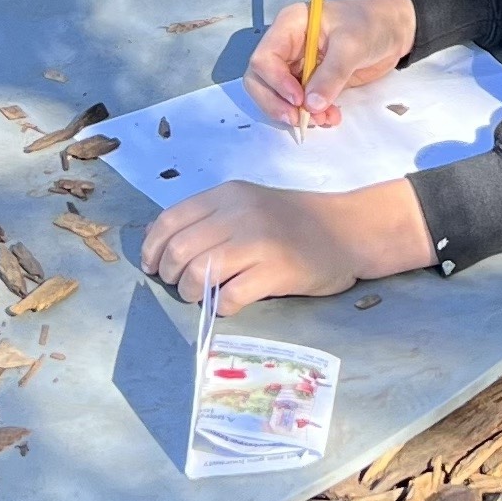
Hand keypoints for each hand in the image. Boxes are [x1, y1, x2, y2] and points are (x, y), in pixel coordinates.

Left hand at [141, 174, 430, 308]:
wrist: (349, 230)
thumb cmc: (296, 221)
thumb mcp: (250, 205)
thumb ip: (212, 218)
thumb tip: (162, 242)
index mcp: (229, 194)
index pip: (171, 219)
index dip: (152, 247)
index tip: (152, 266)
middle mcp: (240, 213)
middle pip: (180, 249)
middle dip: (169, 273)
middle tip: (179, 285)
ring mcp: (259, 241)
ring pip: (199, 272)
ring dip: (191, 291)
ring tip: (201, 295)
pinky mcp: (276, 271)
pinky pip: (230, 296)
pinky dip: (221, 306)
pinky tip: (229, 303)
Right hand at [242, 0, 419, 128]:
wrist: (396, 29)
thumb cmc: (372, 23)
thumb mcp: (353, 44)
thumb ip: (332, 73)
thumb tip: (311, 104)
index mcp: (290, 26)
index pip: (264, 58)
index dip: (275, 82)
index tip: (299, 100)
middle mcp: (288, 46)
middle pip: (261, 81)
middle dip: (277, 104)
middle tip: (300, 119)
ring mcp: (298, 65)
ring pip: (278, 96)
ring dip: (296, 113)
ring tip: (325, 119)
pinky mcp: (311, 82)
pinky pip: (300, 103)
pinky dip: (312, 114)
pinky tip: (331, 117)